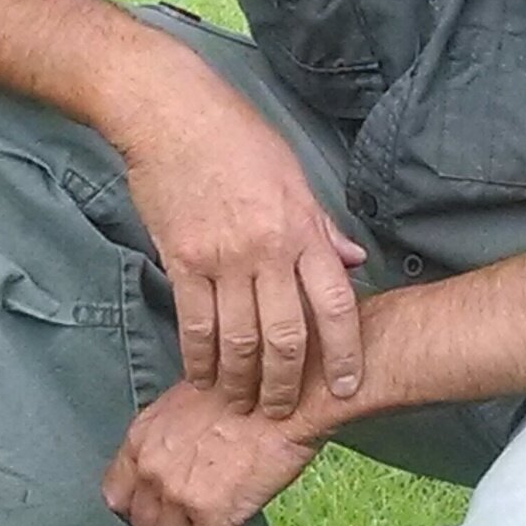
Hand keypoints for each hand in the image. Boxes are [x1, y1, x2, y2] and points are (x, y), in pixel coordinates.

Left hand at [103, 381, 326, 525]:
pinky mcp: (212, 514)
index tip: (165, 518)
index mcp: (141, 438)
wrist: (287, 395)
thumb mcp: (190, 404)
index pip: (117, 495)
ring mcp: (178, 493)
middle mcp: (151, 468)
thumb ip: (174, 440)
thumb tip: (186, 468)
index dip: (142, 513)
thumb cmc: (249, 391)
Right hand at [109, 85, 364, 416]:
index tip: (345, 388)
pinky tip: (202, 375)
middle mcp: (269, 249)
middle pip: (286, 336)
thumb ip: (322, 227)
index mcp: (303, 228)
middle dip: (285, 384)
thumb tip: (354, 260)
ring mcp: (224, 257)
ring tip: (239, 403)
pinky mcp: (182, 259)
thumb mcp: (294, 176)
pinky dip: (200, 357)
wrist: (172, 114)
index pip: (334, 305)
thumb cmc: (236, 137)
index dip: (343, 354)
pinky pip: (195, 323)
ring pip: (239, 339)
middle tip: (281, 411)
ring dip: (241, 380)